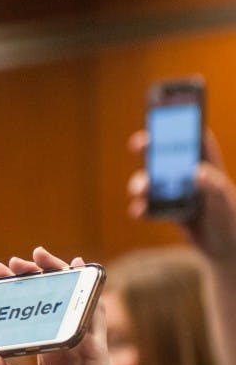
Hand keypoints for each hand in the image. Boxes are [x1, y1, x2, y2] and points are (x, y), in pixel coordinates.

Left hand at [0, 247, 135, 364]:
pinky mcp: (96, 349)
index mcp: (48, 357)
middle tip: (13, 262)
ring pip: (69, 301)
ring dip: (57, 276)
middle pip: (48, 304)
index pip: (30, 318)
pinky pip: (92, 313)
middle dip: (32, 279)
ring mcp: (82, 345)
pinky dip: (88, 290)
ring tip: (38, 255)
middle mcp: (64, 347)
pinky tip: (81, 269)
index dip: (16, 297)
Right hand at [127, 130, 235, 261]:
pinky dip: (140, 207)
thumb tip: (195, 172)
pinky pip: (148, 205)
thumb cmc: (230, 218)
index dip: (180, 124)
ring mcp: (175, 190)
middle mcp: (188, 173)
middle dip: (149, 147)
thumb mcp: (224, 199)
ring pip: (151, 180)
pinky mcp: (166, 208)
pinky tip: (139, 211)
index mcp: (207, 163)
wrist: (225, 247)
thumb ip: (212, 184)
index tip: (166, 116)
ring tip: (139, 191)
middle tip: (138, 144)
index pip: (194, 137)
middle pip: (164, 154)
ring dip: (141, 183)